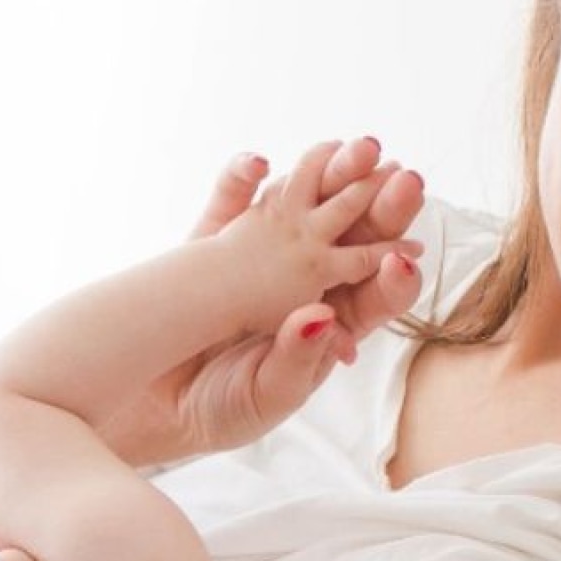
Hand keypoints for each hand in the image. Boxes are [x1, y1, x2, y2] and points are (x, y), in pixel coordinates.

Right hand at [112, 139, 424, 461]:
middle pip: (353, 236)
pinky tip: (256, 165)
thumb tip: (323, 316)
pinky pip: (232, 203)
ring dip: (331, 175)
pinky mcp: (216, 244)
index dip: (394, 272)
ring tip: (354, 149)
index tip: (402, 258)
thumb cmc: (223, 411)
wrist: (158, 406)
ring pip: (304, 206)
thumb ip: (299, 360)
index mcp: (330, 324)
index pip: (374, 291)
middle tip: (399, 179)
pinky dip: (241, 179)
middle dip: (379, 206)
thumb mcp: (267, 396)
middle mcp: (304, 283)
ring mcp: (262, 256)